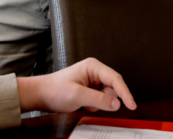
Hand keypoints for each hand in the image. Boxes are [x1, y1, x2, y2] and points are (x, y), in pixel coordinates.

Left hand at [17, 58, 136, 112]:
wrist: (41, 94)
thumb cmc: (55, 90)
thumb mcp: (78, 96)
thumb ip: (99, 100)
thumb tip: (116, 103)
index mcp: (93, 66)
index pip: (115, 79)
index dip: (125, 93)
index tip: (132, 105)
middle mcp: (95, 71)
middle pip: (113, 88)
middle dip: (105, 100)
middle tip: (90, 103)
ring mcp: (92, 80)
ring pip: (107, 96)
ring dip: (98, 103)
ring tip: (82, 102)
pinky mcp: (90, 89)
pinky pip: (100, 100)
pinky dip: (93, 105)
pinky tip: (82, 103)